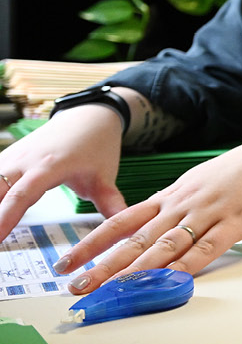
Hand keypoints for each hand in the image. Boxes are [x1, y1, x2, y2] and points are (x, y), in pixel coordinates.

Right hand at [0, 107, 128, 241]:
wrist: (89, 116)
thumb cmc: (97, 147)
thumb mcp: (105, 177)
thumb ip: (111, 204)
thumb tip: (128, 228)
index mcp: (49, 166)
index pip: (22, 195)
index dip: (5, 218)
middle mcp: (25, 160)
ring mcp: (12, 157)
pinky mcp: (6, 157)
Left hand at [54, 135, 241, 293]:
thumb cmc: (241, 172)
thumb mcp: (198, 183)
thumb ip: (174, 207)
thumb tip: (151, 230)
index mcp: (171, 197)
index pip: (122, 222)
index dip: (92, 243)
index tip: (66, 262)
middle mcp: (182, 205)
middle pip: (136, 239)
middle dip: (104, 265)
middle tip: (77, 286)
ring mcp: (208, 214)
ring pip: (165, 245)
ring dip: (137, 270)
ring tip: (113, 290)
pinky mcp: (235, 223)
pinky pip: (207, 248)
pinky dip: (187, 265)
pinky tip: (170, 279)